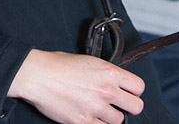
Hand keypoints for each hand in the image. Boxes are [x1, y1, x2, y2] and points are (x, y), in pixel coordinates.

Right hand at [7, 49, 144, 123]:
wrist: (39, 76)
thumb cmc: (59, 65)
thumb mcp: (90, 61)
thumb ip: (106, 73)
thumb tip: (115, 81)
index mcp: (110, 72)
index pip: (139, 87)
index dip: (135, 91)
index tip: (129, 93)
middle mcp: (106, 90)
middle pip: (136, 106)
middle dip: (129, 106)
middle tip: (120, 105)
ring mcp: (96, 108)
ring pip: (118, 121)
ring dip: (110, 117)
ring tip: (99, 110)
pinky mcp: (83, 121)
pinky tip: (90, 116)